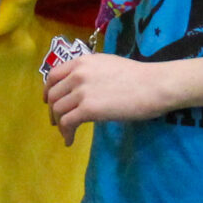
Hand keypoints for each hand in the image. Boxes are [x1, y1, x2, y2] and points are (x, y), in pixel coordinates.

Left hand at [44, 50, 175, 141]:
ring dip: (59, 124)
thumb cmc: (138, 76)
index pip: (53, 75)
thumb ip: (90, 73)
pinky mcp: (89, 109)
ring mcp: (82, 91)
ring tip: (66, 133)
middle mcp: (77, 74)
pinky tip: (70, 141)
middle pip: (53, 95)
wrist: (153, 85)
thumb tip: (81, 87)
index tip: (49, 101)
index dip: (48, 90)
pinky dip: (66, 133)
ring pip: (58, 110)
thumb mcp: (107, 65)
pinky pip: (68, 123)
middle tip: (57, 122)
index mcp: (81, 61)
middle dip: (52, 111)